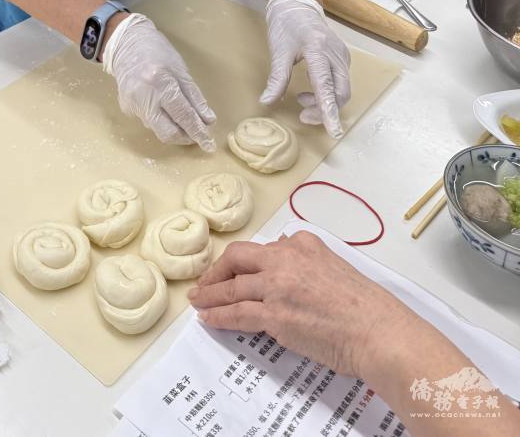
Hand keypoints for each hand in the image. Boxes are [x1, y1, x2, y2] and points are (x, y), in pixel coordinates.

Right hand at [102, 13, 215, 149]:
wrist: (127, 44)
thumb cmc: (158, 52)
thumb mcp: (181, 70)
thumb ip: (194, 97)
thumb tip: (207, 120)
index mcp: (161, 82)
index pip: (183, 115)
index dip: (198, 132)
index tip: (209, 145)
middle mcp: (144, 96)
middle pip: (168, 132)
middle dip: (185, 138)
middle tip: (196, 134)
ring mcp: (132, 104)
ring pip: (158, 130)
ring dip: (174, 129)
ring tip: (181, 117)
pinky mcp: (126, 109)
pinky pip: (148, 122)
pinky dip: (160, 119)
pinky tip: (161, 105)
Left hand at [188, 232, 413, 378]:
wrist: (376, 330)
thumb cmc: (364, 307)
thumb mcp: (334, 265)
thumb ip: (306, 261)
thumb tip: (283, 255)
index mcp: (302, 244)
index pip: (263, 248)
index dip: (244, 262)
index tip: (235, 270)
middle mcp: (286, 258)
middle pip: (237, 257)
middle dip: (217, 270)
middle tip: (206, 282)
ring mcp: (277, 286)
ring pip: (232, 286)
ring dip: (211, 295)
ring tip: (198, 301)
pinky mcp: (274, 314)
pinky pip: (236, 312)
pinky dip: (218, 314)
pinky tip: (209, 318)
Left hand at [262, 0, 350, 136]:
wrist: (298, 5)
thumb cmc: (287, 24)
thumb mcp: (278, 51)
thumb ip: (276, 78)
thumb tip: (266, 101)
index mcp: (318, 50)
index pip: (327, 86)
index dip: (329, 110)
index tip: (334, 131)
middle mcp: (336, 54)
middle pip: (340, 92)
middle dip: (325, 110)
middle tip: (303, 116)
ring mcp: (341, 56)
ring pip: (342, 90)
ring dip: (325, 102)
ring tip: (301, 100)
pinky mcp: (342, 58)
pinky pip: (340, 82)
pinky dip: (328, 93)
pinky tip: (310, 91)